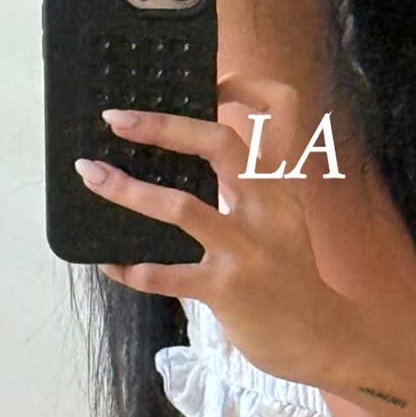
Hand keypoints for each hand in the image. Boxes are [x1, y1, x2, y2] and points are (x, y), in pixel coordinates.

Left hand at [77, 73, 350, 386]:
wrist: (322, 338)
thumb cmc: (291, 276)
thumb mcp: (284, 221)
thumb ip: (249, 189)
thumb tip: (189, 159)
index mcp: (280, 184)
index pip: (281, 113)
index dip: (247, 86)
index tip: (212, 77)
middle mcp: (266, 207)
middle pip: (219, 144)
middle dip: (162, 126)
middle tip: (116, 120)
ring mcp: (246, 249)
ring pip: (182, 207)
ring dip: (129, 190)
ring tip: (92, 175)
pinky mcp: (226, 290)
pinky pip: (166, 274)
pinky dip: (130, 266)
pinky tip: (107, 261)